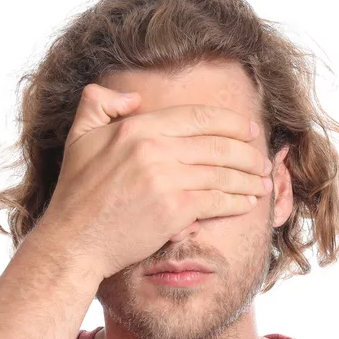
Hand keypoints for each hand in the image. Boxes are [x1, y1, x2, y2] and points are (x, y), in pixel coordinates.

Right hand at [35, 82, 272, 280]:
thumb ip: (99, 104)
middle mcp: (155, 149)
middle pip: (217, 144)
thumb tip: (134, 97)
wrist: (75, 240)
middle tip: (262, 159)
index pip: (197, 117)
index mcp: (137, 128)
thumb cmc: (77, 194)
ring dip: (248, 178)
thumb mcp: (78, 136)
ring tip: (263, 181)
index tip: (247, 130)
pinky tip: (248, 201)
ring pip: (221, 173)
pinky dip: (237, 201)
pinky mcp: (175, 210)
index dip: (230, 122)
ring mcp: (167, 179)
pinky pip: (216, 200)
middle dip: (247, 152)